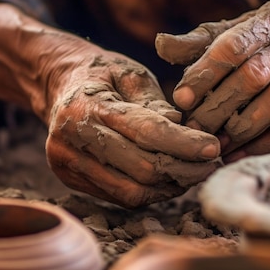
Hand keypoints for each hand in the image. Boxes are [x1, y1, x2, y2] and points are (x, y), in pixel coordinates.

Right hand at [44, 47, 220, 207]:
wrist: (56, 84)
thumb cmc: (101, 73)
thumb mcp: (130, 73)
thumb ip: (156, 102)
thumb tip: (186, 131)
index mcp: (87, 105)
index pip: (146, 132)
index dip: (184, 144)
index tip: (213, 147)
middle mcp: (72, 138)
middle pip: (140, 169)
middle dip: (182, 170)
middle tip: (210, 163)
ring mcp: (67, 163)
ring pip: (131, 191)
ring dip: (169, 187)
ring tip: (193, 172)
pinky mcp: (69, 178)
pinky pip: (119, 196)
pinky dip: (150, 192)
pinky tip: (168, 179)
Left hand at [156, 0, 269, 161]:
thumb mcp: (247, 29)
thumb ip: (204, 40)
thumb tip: (162, 45)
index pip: (234, 44)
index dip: (204, 73)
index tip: (181, 98)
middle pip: (254, 76)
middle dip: (218, 106)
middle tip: (192, 128)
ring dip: (240, 128)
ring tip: (212, 144)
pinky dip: (263, 143)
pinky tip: (237, 154)